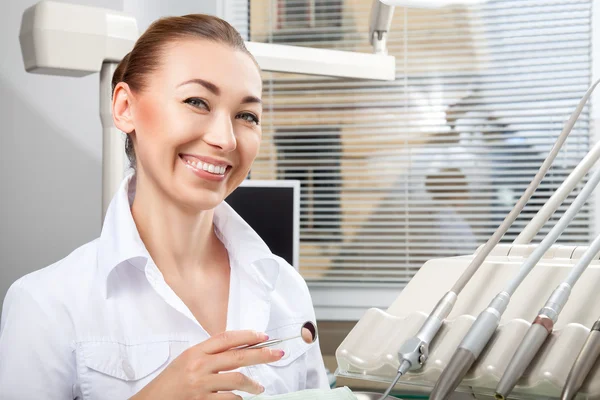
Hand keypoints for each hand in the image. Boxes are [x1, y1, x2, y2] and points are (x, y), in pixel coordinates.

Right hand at [131, 330, 283, 399]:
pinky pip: (229, 399)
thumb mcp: (186, 361)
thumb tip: (239, 349)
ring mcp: (201, 384)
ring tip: (259, 388)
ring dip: (253, 384)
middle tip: (277, 354)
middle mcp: (199, 365)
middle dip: (262, 354)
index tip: (263, 336)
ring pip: (237, 379)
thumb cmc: (169, 384)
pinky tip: (241, 399)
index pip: (226, 338)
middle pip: (238, 356)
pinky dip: (238, 399)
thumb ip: (209, 354)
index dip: (247, 335)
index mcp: (196, 351)